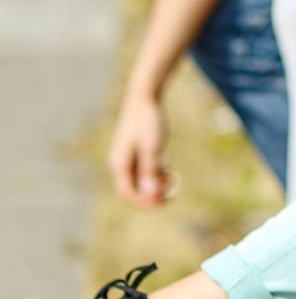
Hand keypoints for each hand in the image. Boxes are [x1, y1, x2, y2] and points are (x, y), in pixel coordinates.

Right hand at [107, 91, 171, 207]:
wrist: (145, 96)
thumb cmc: (148, 120)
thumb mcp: (152, 146)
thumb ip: (150, 170)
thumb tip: (150, 194)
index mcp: (119, 164)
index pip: (127, 193)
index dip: (145, 201)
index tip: (163, 202)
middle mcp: (120, 163)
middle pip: (133, 189)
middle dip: (152, 194)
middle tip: (172, 193)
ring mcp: (127, 158)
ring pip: (140, 181)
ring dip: (155, 184)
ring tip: (172, 177)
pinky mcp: (135, 152)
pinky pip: (143, 171)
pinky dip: (156, 173)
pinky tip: (168, 167)